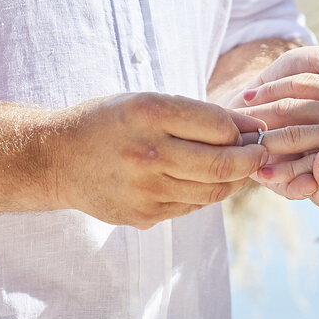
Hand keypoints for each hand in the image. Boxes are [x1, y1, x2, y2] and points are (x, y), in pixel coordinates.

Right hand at [48, 92, 266, 228]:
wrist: (56, 158)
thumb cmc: (109, 123)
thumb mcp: (148, 103)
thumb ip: (197, 114)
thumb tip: (251, 126)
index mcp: (149, 114)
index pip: (218, 126)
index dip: (244, 130)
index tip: (255, 131)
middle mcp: (147, 152)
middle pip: (221, 165)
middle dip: (251, 160)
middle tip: (262, 153)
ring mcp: (145, 189)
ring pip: (211, 191)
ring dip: (233, 181)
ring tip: (238, 168)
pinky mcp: (142, 215)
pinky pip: (191, 206)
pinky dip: (206, 194)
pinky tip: (204, 182)